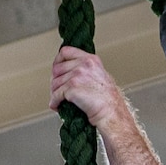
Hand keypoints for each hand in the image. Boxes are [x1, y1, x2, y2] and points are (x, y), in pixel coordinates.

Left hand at [51, 46, 159, 164]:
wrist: (111, 112)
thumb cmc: (107, 99)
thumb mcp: (99, 75)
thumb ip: (85, 69)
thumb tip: (68, 72)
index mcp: (90, 59)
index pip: (65, 52)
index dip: (57, 61)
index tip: (55, 70)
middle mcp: (83, 64)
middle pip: (57, 69)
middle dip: (54, 81)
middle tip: (56, 90)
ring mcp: (77, 75)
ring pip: (55, 83)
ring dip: (54, 93)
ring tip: (57, 100)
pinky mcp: (72, 88)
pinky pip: (56, 94)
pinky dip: (54, 102)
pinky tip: (56, 106)